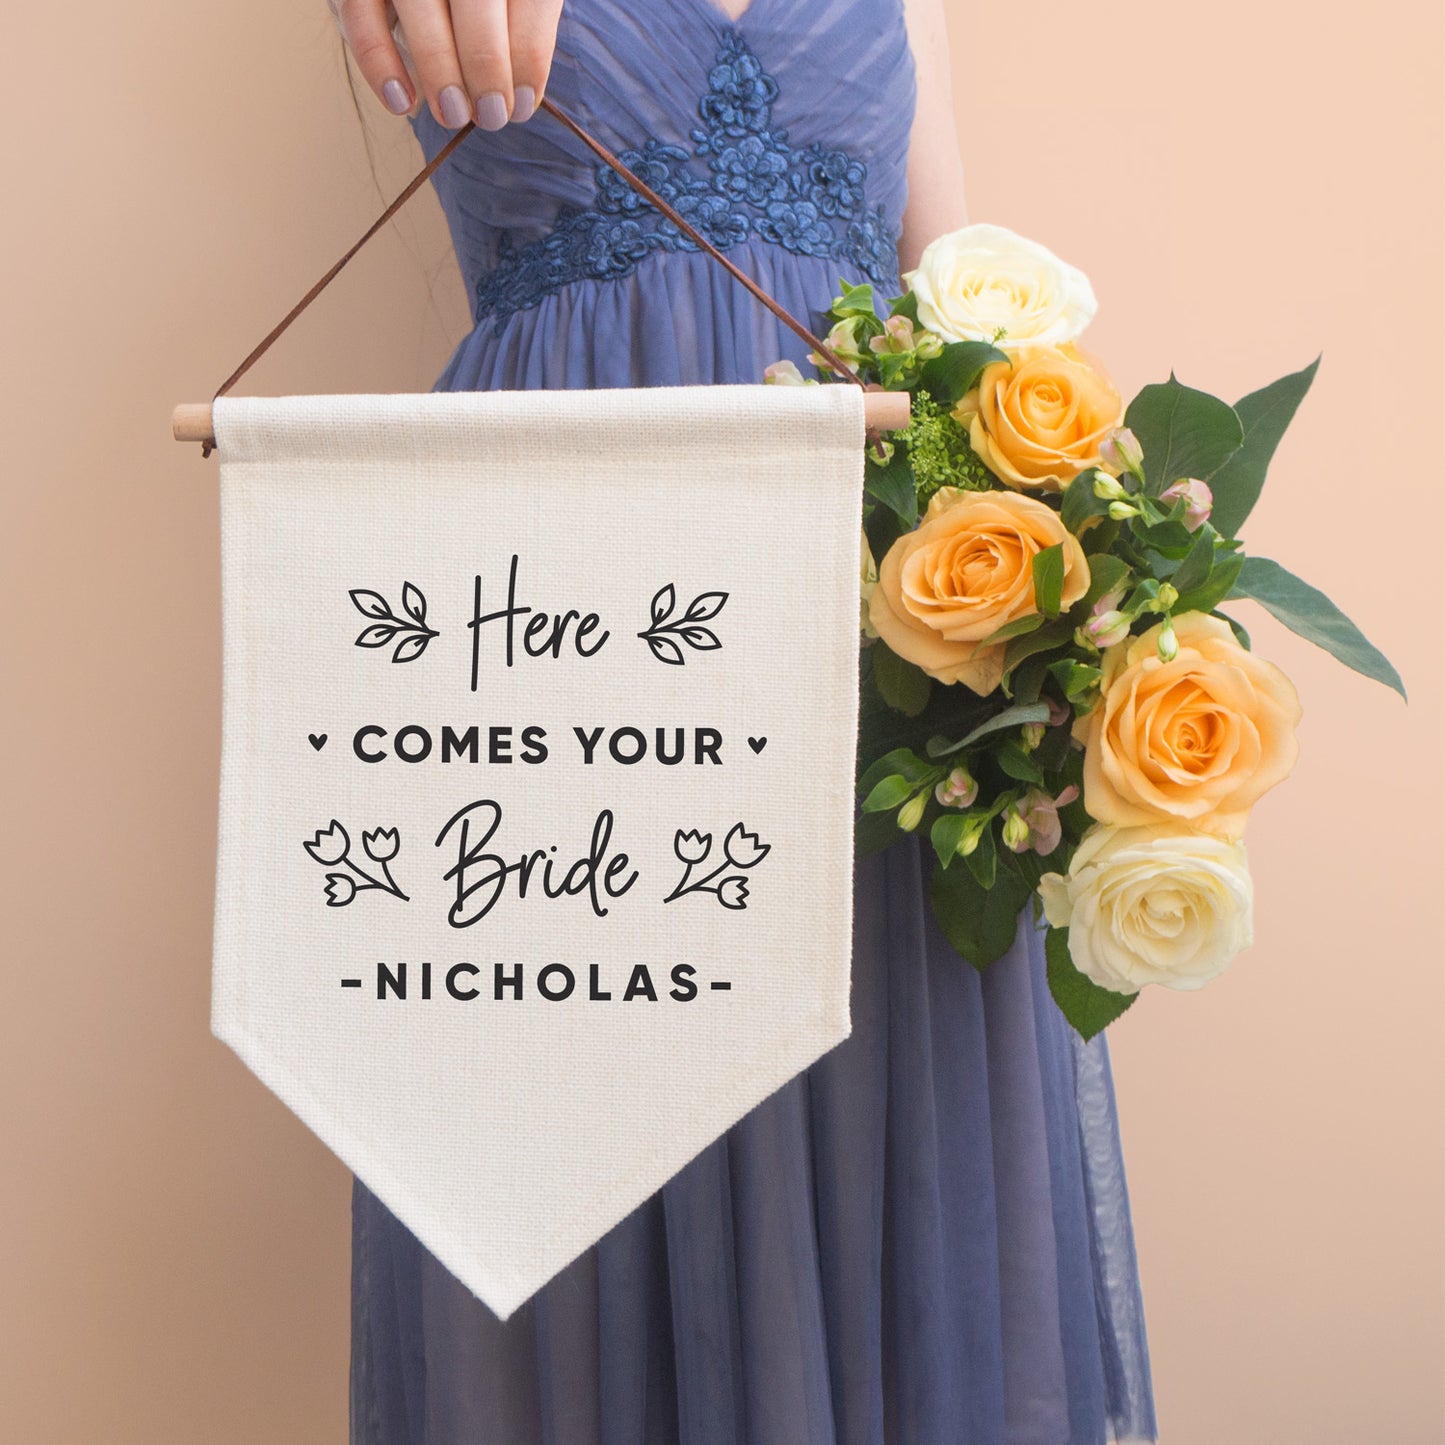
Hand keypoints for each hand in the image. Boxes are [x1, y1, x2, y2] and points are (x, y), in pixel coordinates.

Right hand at [330, 0, 562, 130]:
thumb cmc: (464, 7)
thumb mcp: (497, 9)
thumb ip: (509, 37)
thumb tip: (519, 99)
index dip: (528, 53)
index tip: (524, 103)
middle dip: (487, 64)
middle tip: (492, 116)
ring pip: (419, 4)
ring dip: (440, 67)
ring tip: (453, 114)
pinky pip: (361, 16)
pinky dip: (380, 63)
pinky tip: (403, 103)